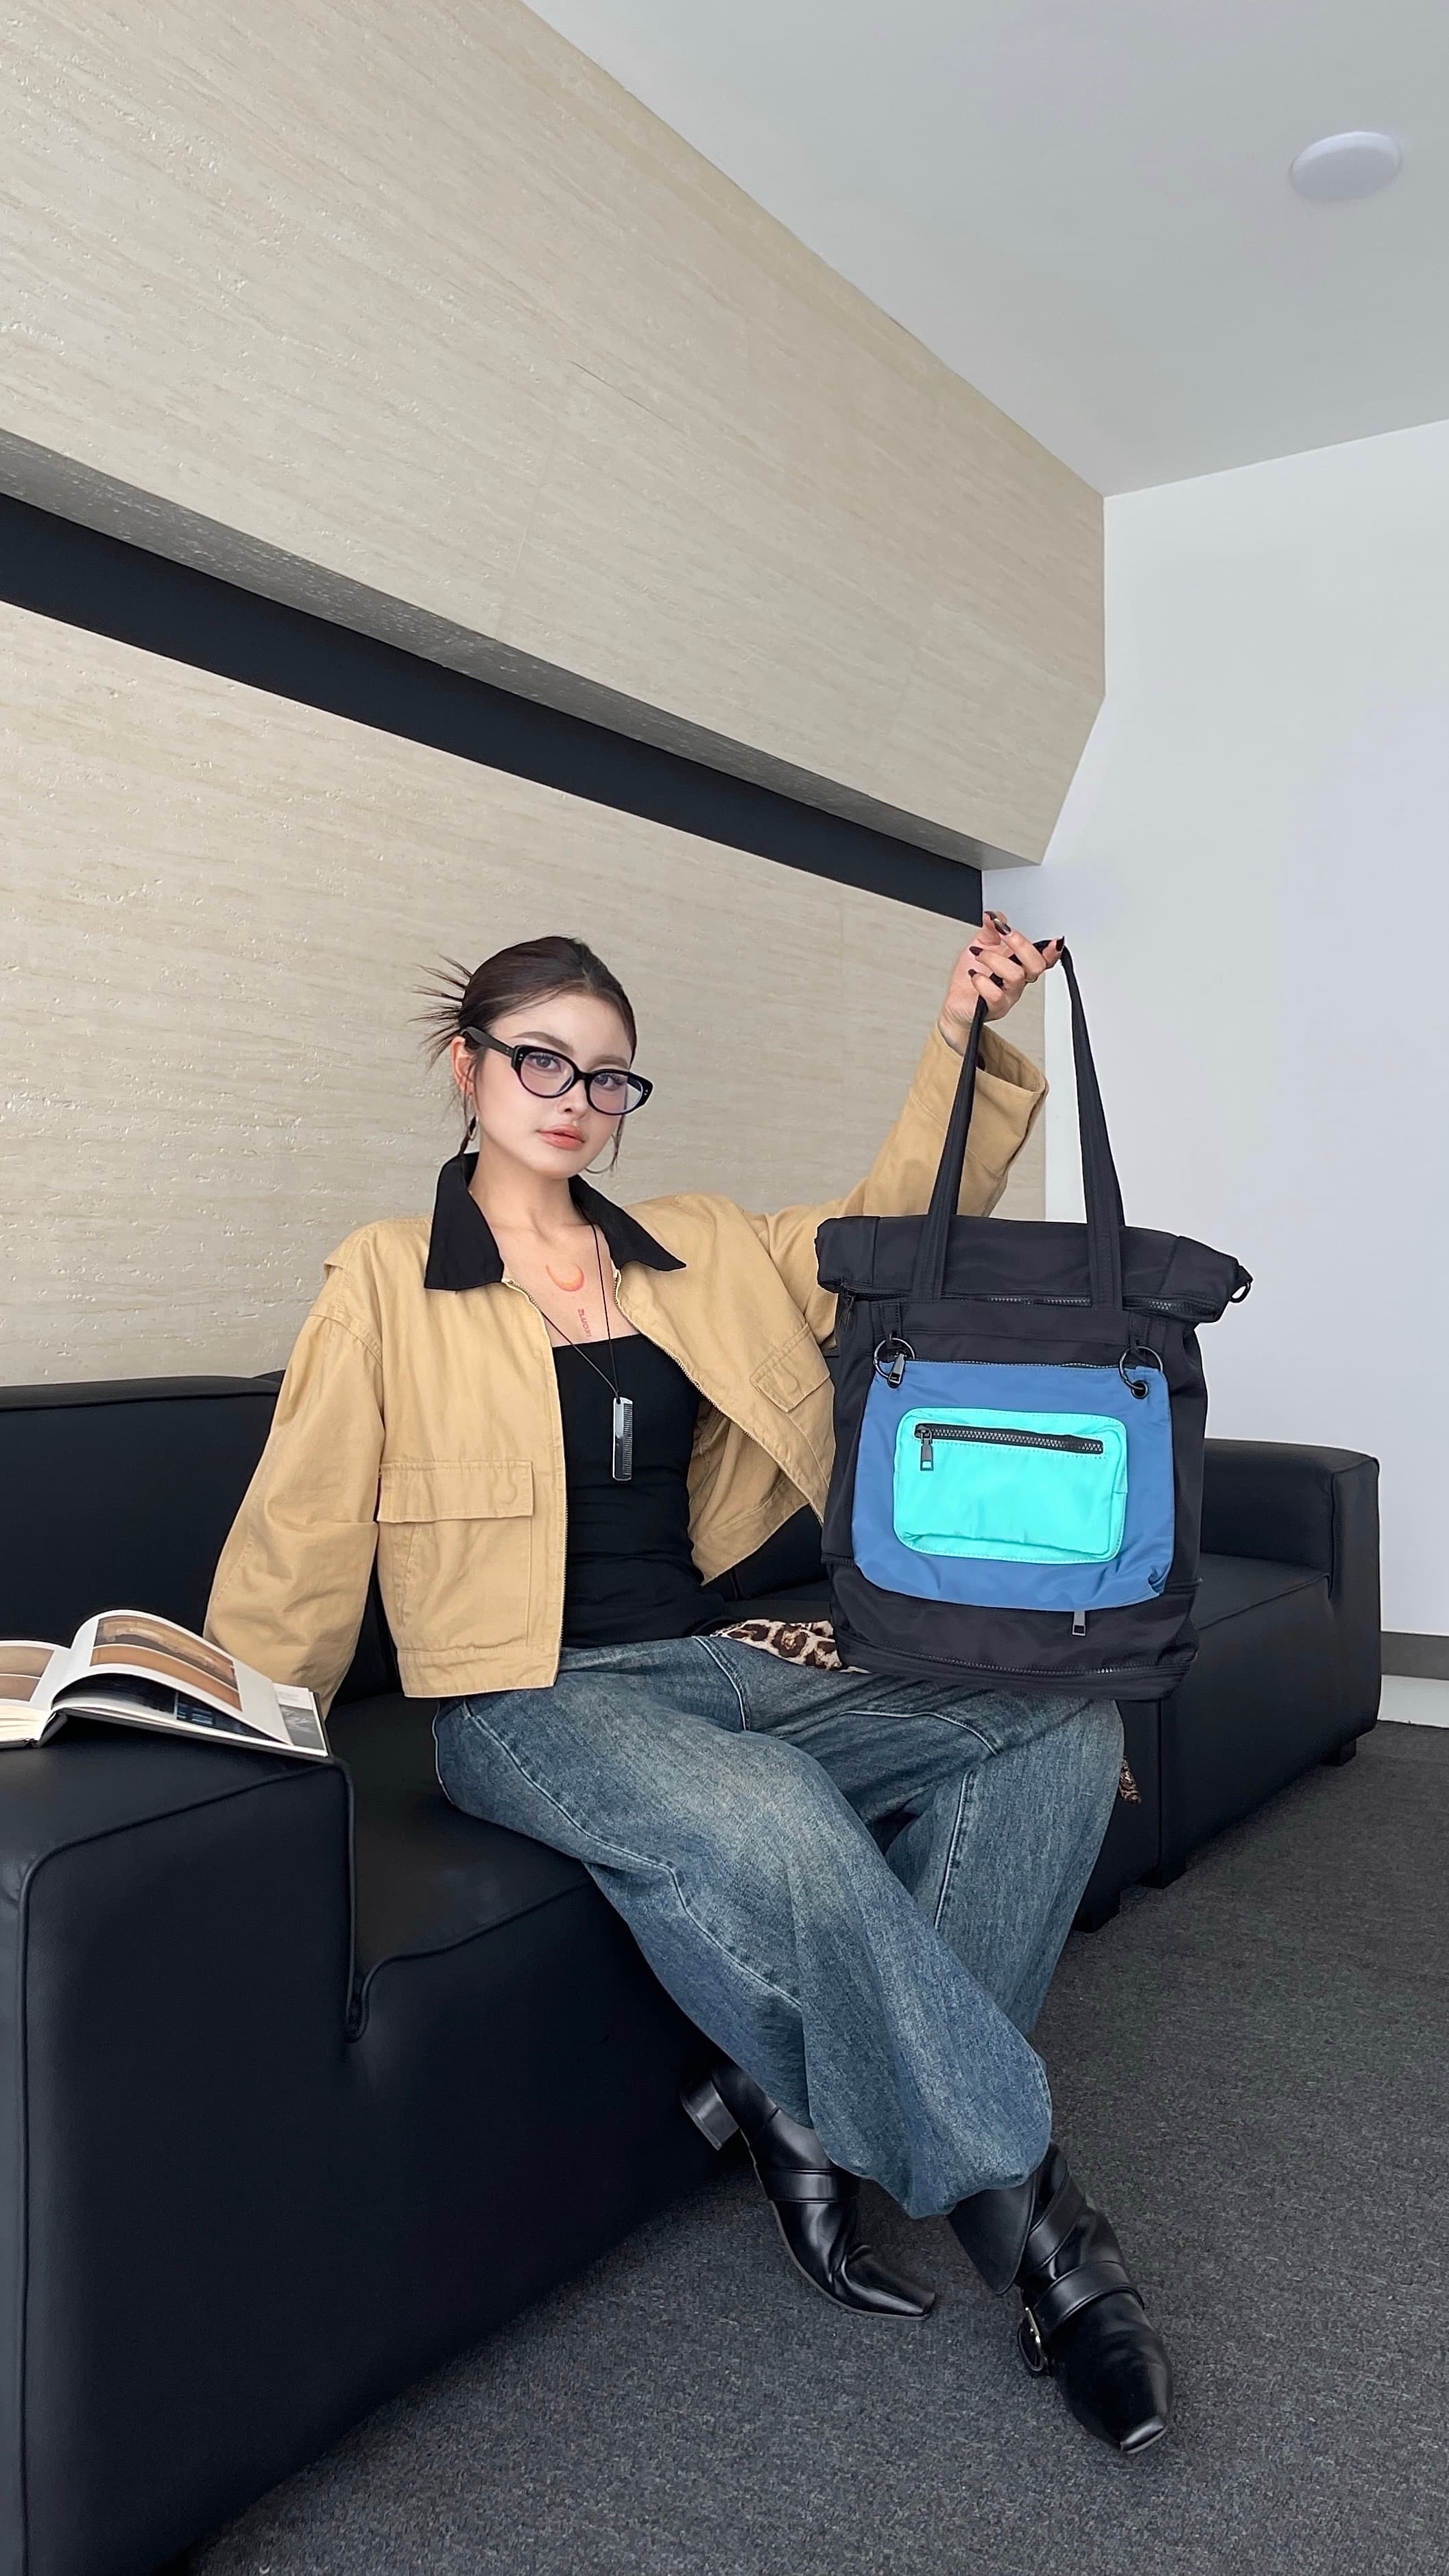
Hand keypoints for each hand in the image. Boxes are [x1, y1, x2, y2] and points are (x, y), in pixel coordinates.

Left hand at [938, 911, 1062, 1049]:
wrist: (956, 1001)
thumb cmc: (972, 975)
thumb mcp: (981, 944)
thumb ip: (990, 929)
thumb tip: (995, 916)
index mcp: (1019, 964)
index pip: (1045, 959)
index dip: (1053, 951)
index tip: (1054, 940)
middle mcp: (1018, 981)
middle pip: (1037, 965)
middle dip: (1020, 944)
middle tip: (1002, 933)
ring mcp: (1009, 996)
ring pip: (1015, 976)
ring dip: (993, 959)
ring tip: (978, 954)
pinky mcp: (995, 1008)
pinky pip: (995, 994)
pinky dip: (981, 980)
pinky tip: (973, 975)